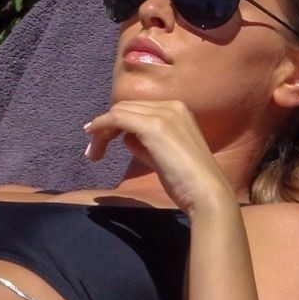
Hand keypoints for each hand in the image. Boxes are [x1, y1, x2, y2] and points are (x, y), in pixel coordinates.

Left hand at [82, 99, 237, 214]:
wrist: (206, 193)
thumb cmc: (187, 181)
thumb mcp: (163, 156)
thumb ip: (146, 144)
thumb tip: (126, 138)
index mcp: (179, 110)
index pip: (138, 109)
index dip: (117, 124)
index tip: (101, 141)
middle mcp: (172, 106)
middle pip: (126, 108)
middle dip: (106, 127)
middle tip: (94, 151)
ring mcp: (164, 114)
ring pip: (119, 112)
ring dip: (101, 130)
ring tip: (93, 154)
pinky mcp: (154, 126)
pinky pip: (117, 118)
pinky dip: (100, 125)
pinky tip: (91, 136)